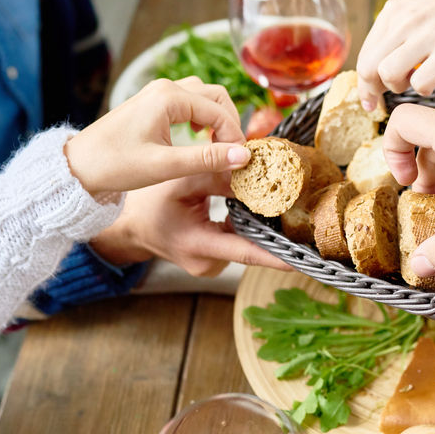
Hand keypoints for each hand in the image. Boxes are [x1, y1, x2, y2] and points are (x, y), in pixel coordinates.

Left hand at [63, 77, 250, 193]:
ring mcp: (157, 94)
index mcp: (169, 97)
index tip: (240, 162)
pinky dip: (202, 117)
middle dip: (230, 123)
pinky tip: (199, 137)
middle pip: (216, 95)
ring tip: (219, 146)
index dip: (235, 137)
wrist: (78, 167)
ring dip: (217, 118)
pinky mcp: (152, 104)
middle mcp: (165, 88)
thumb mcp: (165, 166)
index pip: (219, 111)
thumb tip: (243, 156)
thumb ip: (207, 159)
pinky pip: (189, 102)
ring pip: (204, 96)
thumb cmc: (114, 165)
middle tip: (233, 153)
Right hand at [89, 173, 290, 275]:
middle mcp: (205, 262)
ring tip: (279, 210)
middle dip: (275, 238)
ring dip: (258, 228)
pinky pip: (235, 245)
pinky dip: (244, 230)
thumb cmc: (148, 204)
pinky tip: (253, 213)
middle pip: (250, 249)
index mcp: (196, 245)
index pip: (245, 252)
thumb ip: (216, 175)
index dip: (276, 257)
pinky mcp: (210, 262)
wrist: (129, 228)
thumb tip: (252, 167)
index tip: (302, 259)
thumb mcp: (179, 181)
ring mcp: (208, 266)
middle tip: (305, 227)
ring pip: (243, 245)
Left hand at [356, 0, 434, 109]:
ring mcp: (426, 35)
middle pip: (369, 68)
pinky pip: (419, 83)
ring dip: (398, 88)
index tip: (370, 97)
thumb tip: (377, 60)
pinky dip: (423, 90)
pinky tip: (433, 83)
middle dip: (373, 91)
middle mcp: (405, 20)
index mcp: (394, 10)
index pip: (365, 54)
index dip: (364, 82)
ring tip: (413, 83)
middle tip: (383, 102)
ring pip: (388, 75)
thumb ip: (398, 28)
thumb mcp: (421, 7)